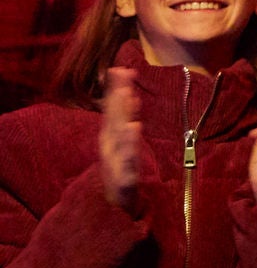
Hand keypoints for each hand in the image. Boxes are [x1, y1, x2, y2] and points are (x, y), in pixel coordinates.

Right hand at [98, 67, 143, 211]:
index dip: (117, 90)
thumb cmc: (118, 162)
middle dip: (119, 103)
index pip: (113, 109)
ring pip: (120, 145)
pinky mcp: (124, 180)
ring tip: (132, 118)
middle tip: (125, 83)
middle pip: (115, 122)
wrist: (113, 199)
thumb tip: (127, 87)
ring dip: (125, 131)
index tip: (122, 69)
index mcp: (110, 135)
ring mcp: (115, 162)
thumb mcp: (120, 136)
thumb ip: (123, 112)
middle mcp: (110, 146)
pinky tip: (135, 145)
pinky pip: (127, 168)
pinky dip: (130, 156)